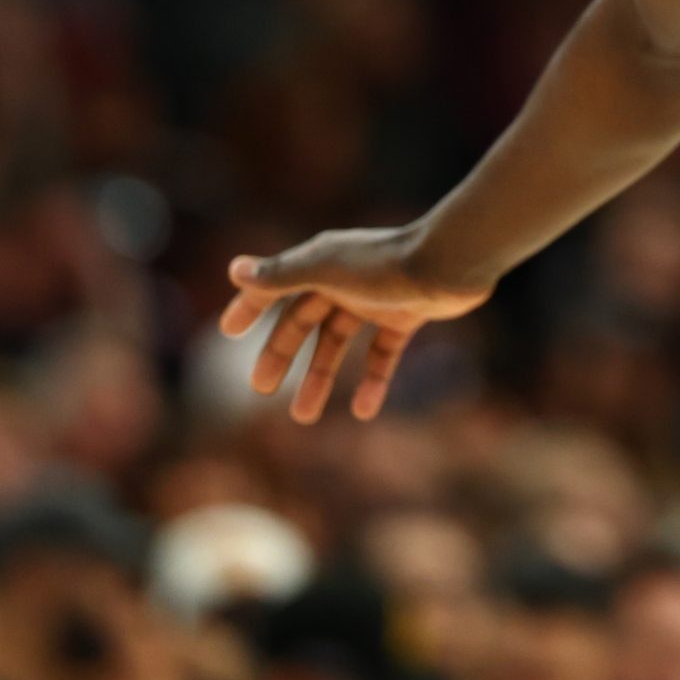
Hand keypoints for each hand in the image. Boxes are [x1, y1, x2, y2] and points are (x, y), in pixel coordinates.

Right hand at [217, 226, 493, 422]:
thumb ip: (281, 274)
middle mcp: (345, 279)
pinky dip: (372, 380)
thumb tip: (234, 270)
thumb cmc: (385, 264)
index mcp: (322, 262)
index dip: (252, 305)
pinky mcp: (406, 315)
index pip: (276, 285)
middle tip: (261, 390)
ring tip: (303, 417)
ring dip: (321, 377)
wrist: (451, 264)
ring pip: (340, 343)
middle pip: (304, 321)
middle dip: (282, 354)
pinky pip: (382, 353)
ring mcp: (376, 298)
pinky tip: (363, 411)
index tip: (228, 332)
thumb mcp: (326, 270)